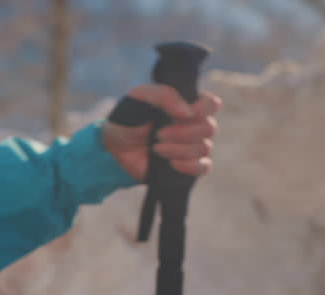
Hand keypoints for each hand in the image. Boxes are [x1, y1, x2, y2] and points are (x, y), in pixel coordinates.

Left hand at [102, 84, 222, 181]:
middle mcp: (193, 125)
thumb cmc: (126, 119)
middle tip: (158, 135)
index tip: (182, 114)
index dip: (203, 109)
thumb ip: (164, 96)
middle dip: (183, 133)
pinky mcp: (185, 167)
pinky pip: (203, 167)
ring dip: (179, 149)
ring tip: (156, 148)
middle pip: (209, 128)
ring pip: (204, 148)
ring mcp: (190, 147)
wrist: (112, 148)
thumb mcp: (139, 97)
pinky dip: (190, 166)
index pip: (211, 104)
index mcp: (186, 105)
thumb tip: (187, 112)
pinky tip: (172, 164)